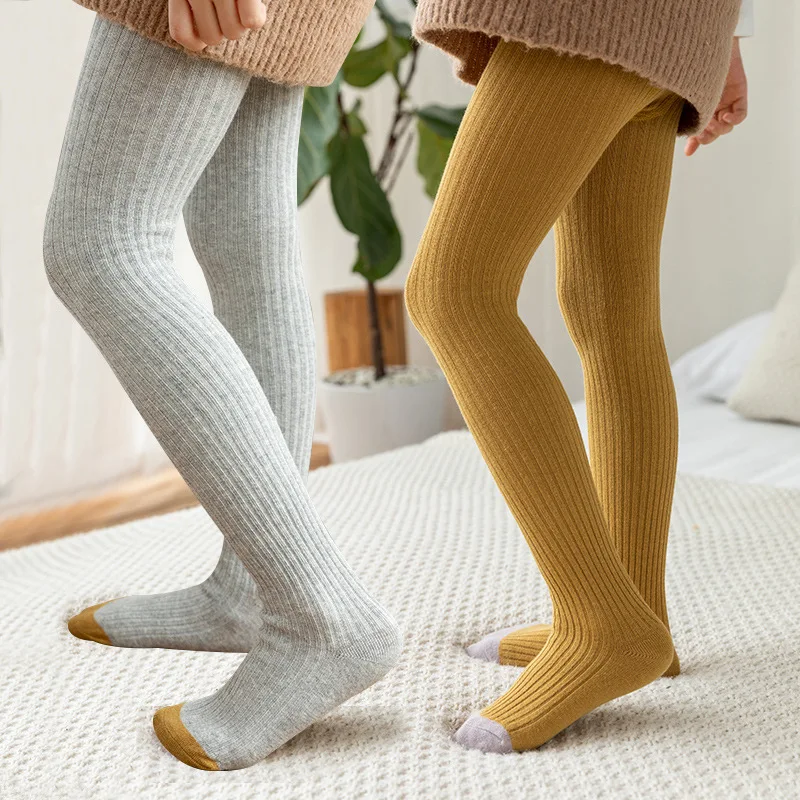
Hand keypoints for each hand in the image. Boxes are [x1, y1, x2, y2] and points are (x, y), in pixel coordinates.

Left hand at [168, 0, 266, 51]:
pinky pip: (252, 21)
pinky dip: (258, 15)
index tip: (209, 24)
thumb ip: (193, 10)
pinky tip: (258, 3)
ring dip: (242, 22)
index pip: (182, 35)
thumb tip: (201, 42)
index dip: (199, 39)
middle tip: (230, 9)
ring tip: (242, 3)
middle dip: (224, 28)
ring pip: (233, 32)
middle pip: (212, 38)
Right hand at [685, 37, 746, 155]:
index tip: (688, 152)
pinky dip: (733, 120)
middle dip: (707, 136)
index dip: (694, 144)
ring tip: (711, 121)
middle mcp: (713, 107)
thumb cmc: (688, 67)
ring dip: (718, 129)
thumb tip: (663, 130)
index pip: (698, 131)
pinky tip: (724, 116)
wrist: (705, 47)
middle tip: (701, 132)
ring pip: (727, 127)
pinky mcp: (740, 94)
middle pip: (714, 132)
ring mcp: (727, 101)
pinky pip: (741, 115)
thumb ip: (677, 113)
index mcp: (699, 108)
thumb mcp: (680, 94)